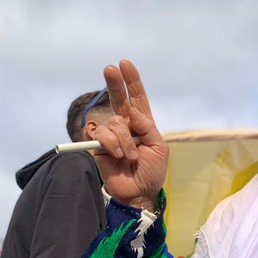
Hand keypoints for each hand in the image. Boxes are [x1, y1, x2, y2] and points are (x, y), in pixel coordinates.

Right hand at [89, 60, 168, 209]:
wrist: (138, 193)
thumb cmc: (152, 173)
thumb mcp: (159, 149)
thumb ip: (148, 128)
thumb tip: (132, 112)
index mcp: (142, 125)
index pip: (136, 98)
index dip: (132, 81)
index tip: (125, 64)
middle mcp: (126, 127)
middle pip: (118, 99)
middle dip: (115, 83)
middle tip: (110, 68)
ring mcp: (111, 136)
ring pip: (113, 123)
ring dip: (124, 140)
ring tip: (130, 157)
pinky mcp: (98, 147)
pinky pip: (100, 134)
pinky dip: (111, 144)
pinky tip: (117, 155)